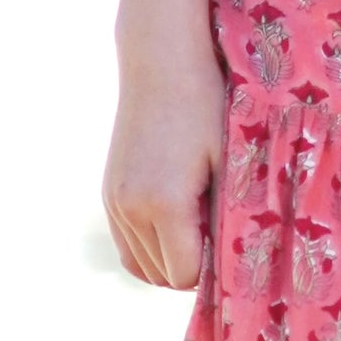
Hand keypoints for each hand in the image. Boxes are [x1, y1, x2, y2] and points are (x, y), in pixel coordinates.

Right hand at [104, 48, 225, 289]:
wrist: (161, 64)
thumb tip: (231, 266)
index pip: (186, 275)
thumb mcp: (228, 165)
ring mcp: (114, 202)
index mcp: (164, 204)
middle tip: (219, 235)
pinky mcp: (108, 194)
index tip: (232, 246)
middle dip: (193, 268)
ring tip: (200, 230)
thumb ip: (225, 219)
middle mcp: (131, 208)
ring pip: (143, 266)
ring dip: (171, 261)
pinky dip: (150, 250)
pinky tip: (177, 228)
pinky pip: (127, 247)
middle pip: (164, 276)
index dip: (213, 270)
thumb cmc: (208, 109)